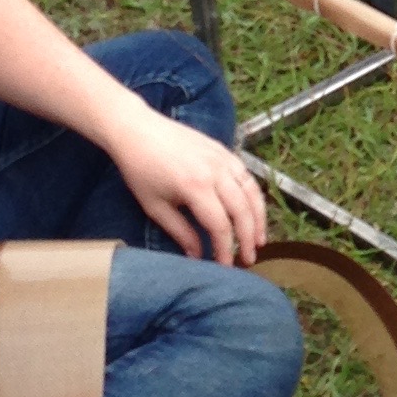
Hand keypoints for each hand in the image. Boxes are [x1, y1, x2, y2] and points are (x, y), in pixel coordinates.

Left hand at [108, 106, 267, 263]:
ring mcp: (223, 158)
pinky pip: (247, 175)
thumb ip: (180, 232)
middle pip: (242, 211)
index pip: (220, 225)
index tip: (225, 267)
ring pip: (251, 192)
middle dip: (247, 238)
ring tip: (260, 239)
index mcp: (196, 187)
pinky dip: (254, 195)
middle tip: (249, 259)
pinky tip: (252, 210)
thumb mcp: (155, 206)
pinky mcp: (224, 150)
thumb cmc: (140, 170)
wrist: (137, 130)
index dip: (225, 249)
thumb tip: (197, 256)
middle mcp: (216, 172)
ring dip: (259, 218)